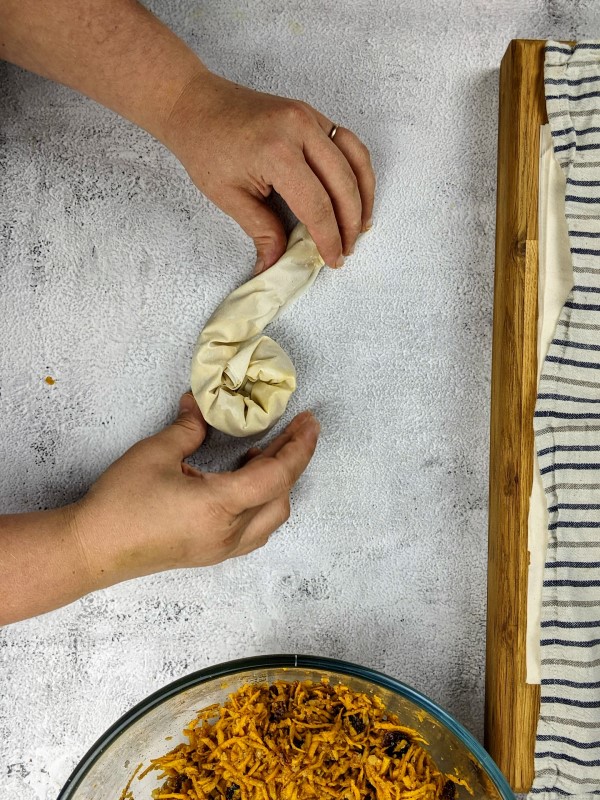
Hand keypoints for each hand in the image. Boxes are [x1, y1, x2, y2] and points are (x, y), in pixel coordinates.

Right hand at [73, 394, 319, 589]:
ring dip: (276, 485)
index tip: (310, 423)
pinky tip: (242, 484)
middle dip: (292, 461)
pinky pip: (253, 531)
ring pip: (271, 518)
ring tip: (260, 452)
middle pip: (281, 497)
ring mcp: (221, 549)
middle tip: (292, 430)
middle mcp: (229, 534)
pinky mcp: (210, 554)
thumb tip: (199, 403)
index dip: (299, 447)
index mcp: (220, 507)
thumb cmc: (120, 503)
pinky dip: (261, 504)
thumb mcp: (155, 454)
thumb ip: (188, 428)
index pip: (277, 476)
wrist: (92, 549)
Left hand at [163, 72, 375, 271]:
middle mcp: (300, 129)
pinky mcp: (311, 114)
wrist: (194, 104)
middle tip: (346, 250)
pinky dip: (358, 170)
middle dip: (349, 223)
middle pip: (343, 184)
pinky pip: (348, 142)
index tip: (333, 260)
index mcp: (276, 151)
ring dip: (363, 196)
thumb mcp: (229, 197)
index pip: (316, 205)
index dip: (328, 238)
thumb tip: (275, 265)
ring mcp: (309, 116)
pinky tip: (357, 193)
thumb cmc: (206, 147)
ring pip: (355, 161)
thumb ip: (261, 231)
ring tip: (360, 226)